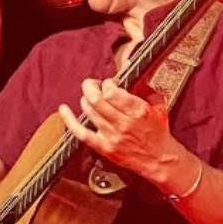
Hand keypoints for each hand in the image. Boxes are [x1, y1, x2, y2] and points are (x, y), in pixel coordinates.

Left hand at [57, 78, 180, 185]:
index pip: (112, 91)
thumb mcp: (158, 104)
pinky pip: (81, 133)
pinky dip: (69, 120)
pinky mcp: (104, 148)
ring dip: (85, 99)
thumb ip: (145, 85)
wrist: (159, 160)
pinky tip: (63, 109)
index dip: (107, 83)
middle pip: (97, 99)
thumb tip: (127, 64)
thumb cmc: (158, 130)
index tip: (109, 84)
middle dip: (91, 87)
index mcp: (138, 111)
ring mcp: (112, 136)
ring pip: (89, 111)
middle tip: (93, 85)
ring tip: (89, 97)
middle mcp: (124, 123)